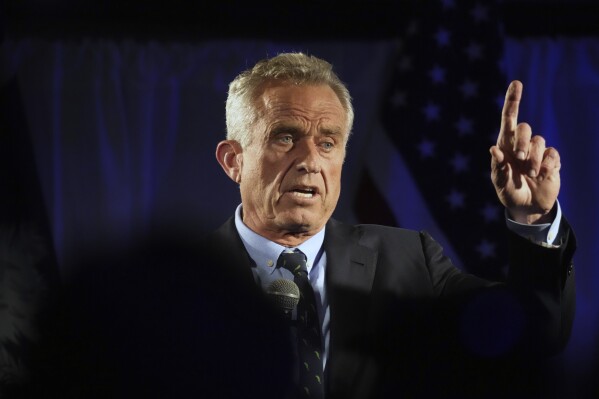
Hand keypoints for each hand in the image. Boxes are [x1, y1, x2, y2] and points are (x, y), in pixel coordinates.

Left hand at [490, 80, 559, 223]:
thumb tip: (493, 149)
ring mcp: (537, 152)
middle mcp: (521, 145)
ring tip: (530, 174)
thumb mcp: (499, 183)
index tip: (516, 84)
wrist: (527, 207)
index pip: (509, 119)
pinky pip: (552, 154)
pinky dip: (547, 165)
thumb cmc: (509, 193)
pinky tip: (542, 175)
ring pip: (540, 141)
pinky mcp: (552, 160)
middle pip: (525, 128)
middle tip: (519, 158)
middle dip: (522, 142)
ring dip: (533, 159)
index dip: (513, 101)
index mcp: (505, 146)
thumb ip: (497, 168)